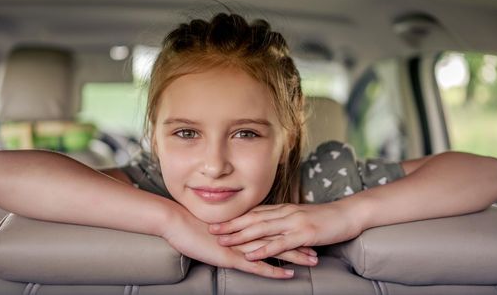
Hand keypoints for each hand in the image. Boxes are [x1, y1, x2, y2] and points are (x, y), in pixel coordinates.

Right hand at [161, 204, 315, 278]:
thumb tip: (239, 231)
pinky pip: (257, 265)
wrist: (176, 222)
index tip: (307, 233)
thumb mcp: (216, 226)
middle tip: (320, 246)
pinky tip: (288, 274)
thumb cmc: (192, 224)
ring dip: (295, 256)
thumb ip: (231, 229)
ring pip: (274, 251)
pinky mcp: (232, 257)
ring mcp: (240, 245)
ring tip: (314, 260)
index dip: (291, 231)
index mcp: (244, 225)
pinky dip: (274, 270)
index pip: (273, 227)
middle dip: (301, 243)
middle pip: (280, 237)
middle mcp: (246, 233)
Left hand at [208, 202, 363, 260]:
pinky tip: (252, 254)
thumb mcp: (302, 216)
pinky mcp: (304, 234)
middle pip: (252, 218)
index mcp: (284, 209)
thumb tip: (271, 226)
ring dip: (241, 235)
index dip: (235, 216)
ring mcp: (294, 223)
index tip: (218, 219)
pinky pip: (280, 242)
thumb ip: (286, 220)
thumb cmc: (326, 217)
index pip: (254, 212)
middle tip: (212, 229)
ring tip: (224, 241)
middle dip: (231, 224)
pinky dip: (264, 248)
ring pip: (262, 229)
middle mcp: (285, 213)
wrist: (349, 214)